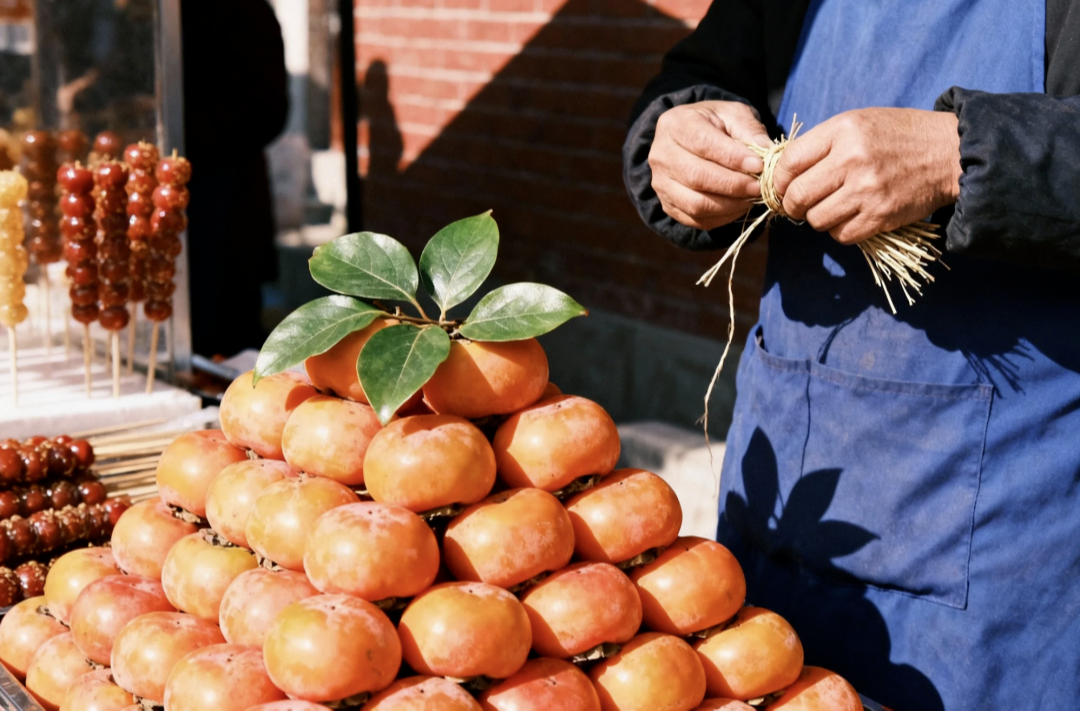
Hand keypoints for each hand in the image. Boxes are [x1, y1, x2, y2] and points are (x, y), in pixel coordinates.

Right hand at [648, 101, 771, 230]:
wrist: (689, 141)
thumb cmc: (714, 125)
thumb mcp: (732, 115)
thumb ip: (749, 130)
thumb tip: (767, 153)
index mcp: (673, 125)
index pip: (702, 144)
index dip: (732, 157)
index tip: (758, 165)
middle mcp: (660, 156)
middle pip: (696, 177)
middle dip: (732, 184)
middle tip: (759, 186)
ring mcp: (661, 184)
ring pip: (695, 203)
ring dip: (729, 204)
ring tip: (751, 197)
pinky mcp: (668, 205)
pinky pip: (696, 219)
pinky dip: (722, 217)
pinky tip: (739, 206)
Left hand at [772, 108, 961, 243]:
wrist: (948, 153)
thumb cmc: (896, 136)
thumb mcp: (857, 123)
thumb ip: (820, 145)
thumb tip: (781, 175)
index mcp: (843, 131)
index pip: (789, 163)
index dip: (779, 180)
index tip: (784, 185)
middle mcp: (853, 160)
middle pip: (797, 196)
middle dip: (792, 204)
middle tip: (799, 204)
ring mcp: (868, 190)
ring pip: (816, 220)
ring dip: (818, 218)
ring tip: (831, 206)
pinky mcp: (881, 216)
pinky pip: (841, 235)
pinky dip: (840, 230)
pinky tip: (850, 216)